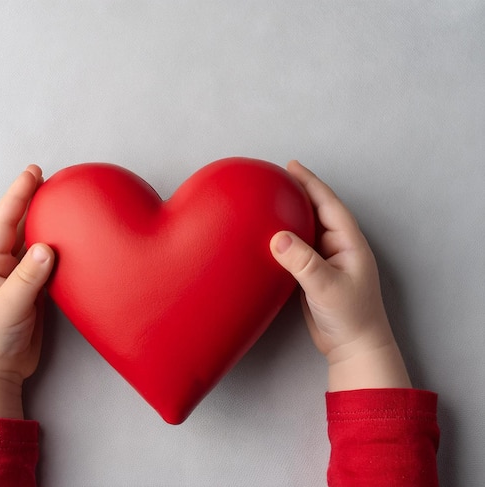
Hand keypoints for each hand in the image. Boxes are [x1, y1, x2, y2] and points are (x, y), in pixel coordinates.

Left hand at [0, 165, 54, 418]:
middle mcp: (4, 265)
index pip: (5, 221)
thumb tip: (47, 247)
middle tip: (54, 180)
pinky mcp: (36, 292)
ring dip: (49, 223)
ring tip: (66, 204)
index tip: (34, 172)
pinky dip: (61, 249)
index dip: (19, 194)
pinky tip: (73, 242)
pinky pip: (50, 264)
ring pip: (36, 242)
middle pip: (21, 225)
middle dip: (35, 201)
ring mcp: (21, 278)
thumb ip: (27, 277)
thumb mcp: (7, 306)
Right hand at [270, 161, 410, 390]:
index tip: (292, 166)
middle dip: (299, 192)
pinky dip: (285, 237)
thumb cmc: (350, 316)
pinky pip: (298, 248)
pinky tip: (271, 234)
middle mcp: (339, 247)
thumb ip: (302, 262)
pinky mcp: (314, 275)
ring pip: (307, 229)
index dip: (311, 184)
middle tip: (276, 177)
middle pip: (317, 211)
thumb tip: (276, 237)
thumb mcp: (326, 287)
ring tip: (270, 199)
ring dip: (291, 214)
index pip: (328, 205)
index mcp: (349, 243)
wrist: (353, 347)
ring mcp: (327, 260)